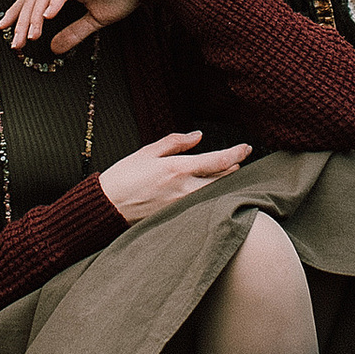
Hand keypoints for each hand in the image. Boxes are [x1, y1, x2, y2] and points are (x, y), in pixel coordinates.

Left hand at [0, 0, 157, 57]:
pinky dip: (56, 0)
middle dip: (22, 20)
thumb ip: (74, 32)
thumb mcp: (96, 20)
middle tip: (16, 42)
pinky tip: (49, 15)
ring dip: (36, 15)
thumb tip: (53, 48)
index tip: (4, 30)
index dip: (17, 13)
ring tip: (31, 35)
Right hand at [96, 128, 249, 222]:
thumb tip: (198, 136)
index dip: (237, 153)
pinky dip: (211, 195)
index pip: (218, 160)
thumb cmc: (124, 178)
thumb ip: (175, 142)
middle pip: (223, 180)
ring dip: (225, 182)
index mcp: (178, 169)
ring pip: (215, 193)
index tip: (246, 148)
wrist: (108, 207)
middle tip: (240, 159)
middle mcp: (185, 189)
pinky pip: (203, 205)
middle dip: (234, 168)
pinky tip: (212, 190)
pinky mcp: (179, 217)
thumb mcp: (147, 152)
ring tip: (229, 172)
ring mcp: (183, 206)